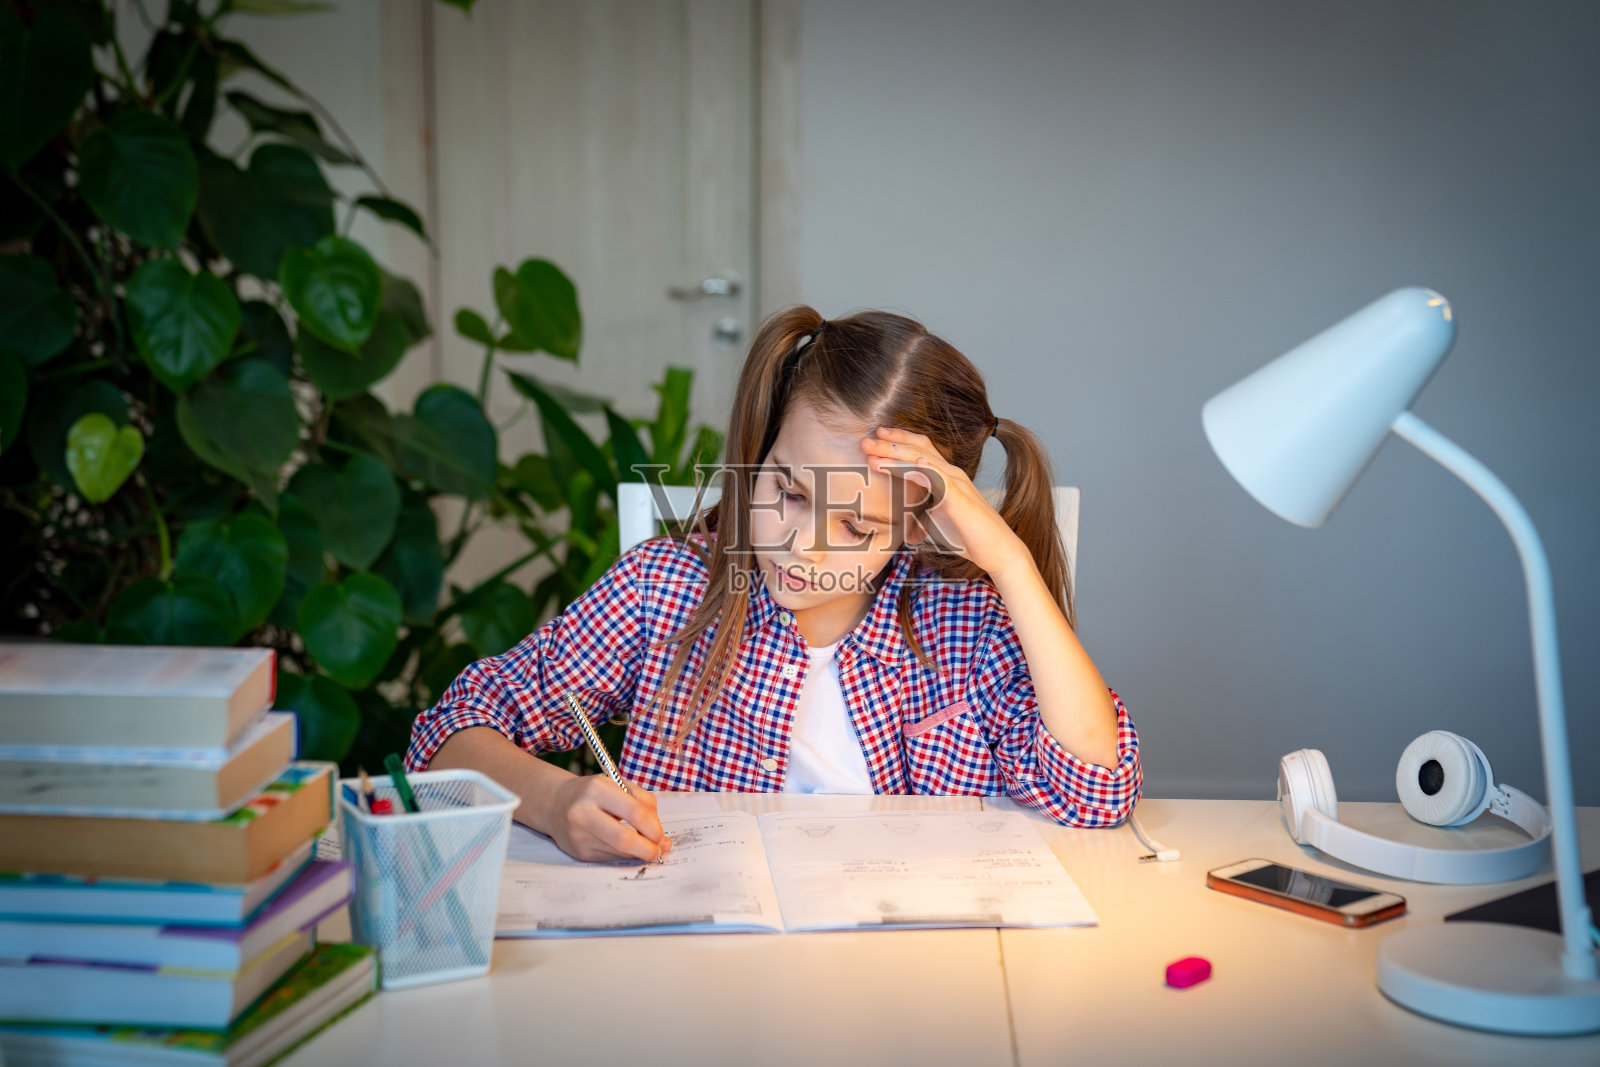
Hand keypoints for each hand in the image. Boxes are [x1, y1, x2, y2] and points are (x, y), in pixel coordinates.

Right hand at [543, 774, 672, 862]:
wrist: (556, 803)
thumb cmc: (593, 793)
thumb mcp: (617, 785)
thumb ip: (644, 804)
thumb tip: (662, 839)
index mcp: (597, 789)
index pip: (634, 813)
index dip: (653, 828)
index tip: (661, 836)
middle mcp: (583, 812)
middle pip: (623, 839)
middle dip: (647, 849)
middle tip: (659, 851)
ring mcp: (578, 835)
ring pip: (618, 852)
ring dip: (637, 853)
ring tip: (646, 847)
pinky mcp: (578, 852)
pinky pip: (609, 858)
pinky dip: (623, 855)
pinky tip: (625, 847)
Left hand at [860, 426, 1029, 578]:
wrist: (998, 551)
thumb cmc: (967, 536)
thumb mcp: (936, 518)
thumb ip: (920, 508)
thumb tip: (899, 511)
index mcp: (944, 477)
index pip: (917, 451)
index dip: (896, 443)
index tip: (872, 440)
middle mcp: (951, 475)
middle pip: (917, 450)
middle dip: (889, 444)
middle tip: (864, 440)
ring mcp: (958, 485)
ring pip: (925, 461)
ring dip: (897, 455)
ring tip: (874, 452)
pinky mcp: (962, 500)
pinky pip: (943, 481)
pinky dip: (927, 470)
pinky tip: (914, 463)